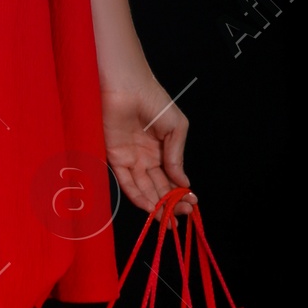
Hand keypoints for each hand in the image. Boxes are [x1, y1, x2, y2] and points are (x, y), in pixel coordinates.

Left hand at [101, 77, 193, 218]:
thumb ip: (176, 157)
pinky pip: (126, 182)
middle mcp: (145, 156)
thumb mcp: (176, 128)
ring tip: (168, 220)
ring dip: (155, 205)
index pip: (171, 177)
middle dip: (170, 204)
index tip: (192, 204)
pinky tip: (151, 208)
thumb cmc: (153, 100)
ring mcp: (130, 158)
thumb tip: (183, 183)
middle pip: (158, 186)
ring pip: (143, 188)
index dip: (181, 192)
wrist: (128, 87)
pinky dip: (138, 197)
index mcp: (162, 148)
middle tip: (181, 218)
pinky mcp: (115, 158)